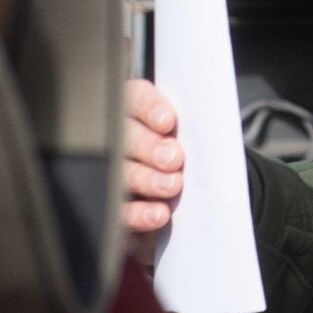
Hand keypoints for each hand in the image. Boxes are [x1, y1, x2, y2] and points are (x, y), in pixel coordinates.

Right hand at [124, 78, 184, 263]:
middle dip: (148, 146)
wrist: (176, 208)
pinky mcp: (113, 208)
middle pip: (123, 135)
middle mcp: (118, 137)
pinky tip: (159, 213)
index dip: (148, 108)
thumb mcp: (186, 136)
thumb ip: (185, 128)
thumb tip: (201, 127)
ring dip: (147, 179)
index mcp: (135, 110)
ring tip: (172, 185)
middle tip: (173, 158)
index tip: (167, 122)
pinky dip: (139, 213)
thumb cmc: (181, 156)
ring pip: (120, 172)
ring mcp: (111, 173)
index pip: (134, 98)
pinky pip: (119, 211)